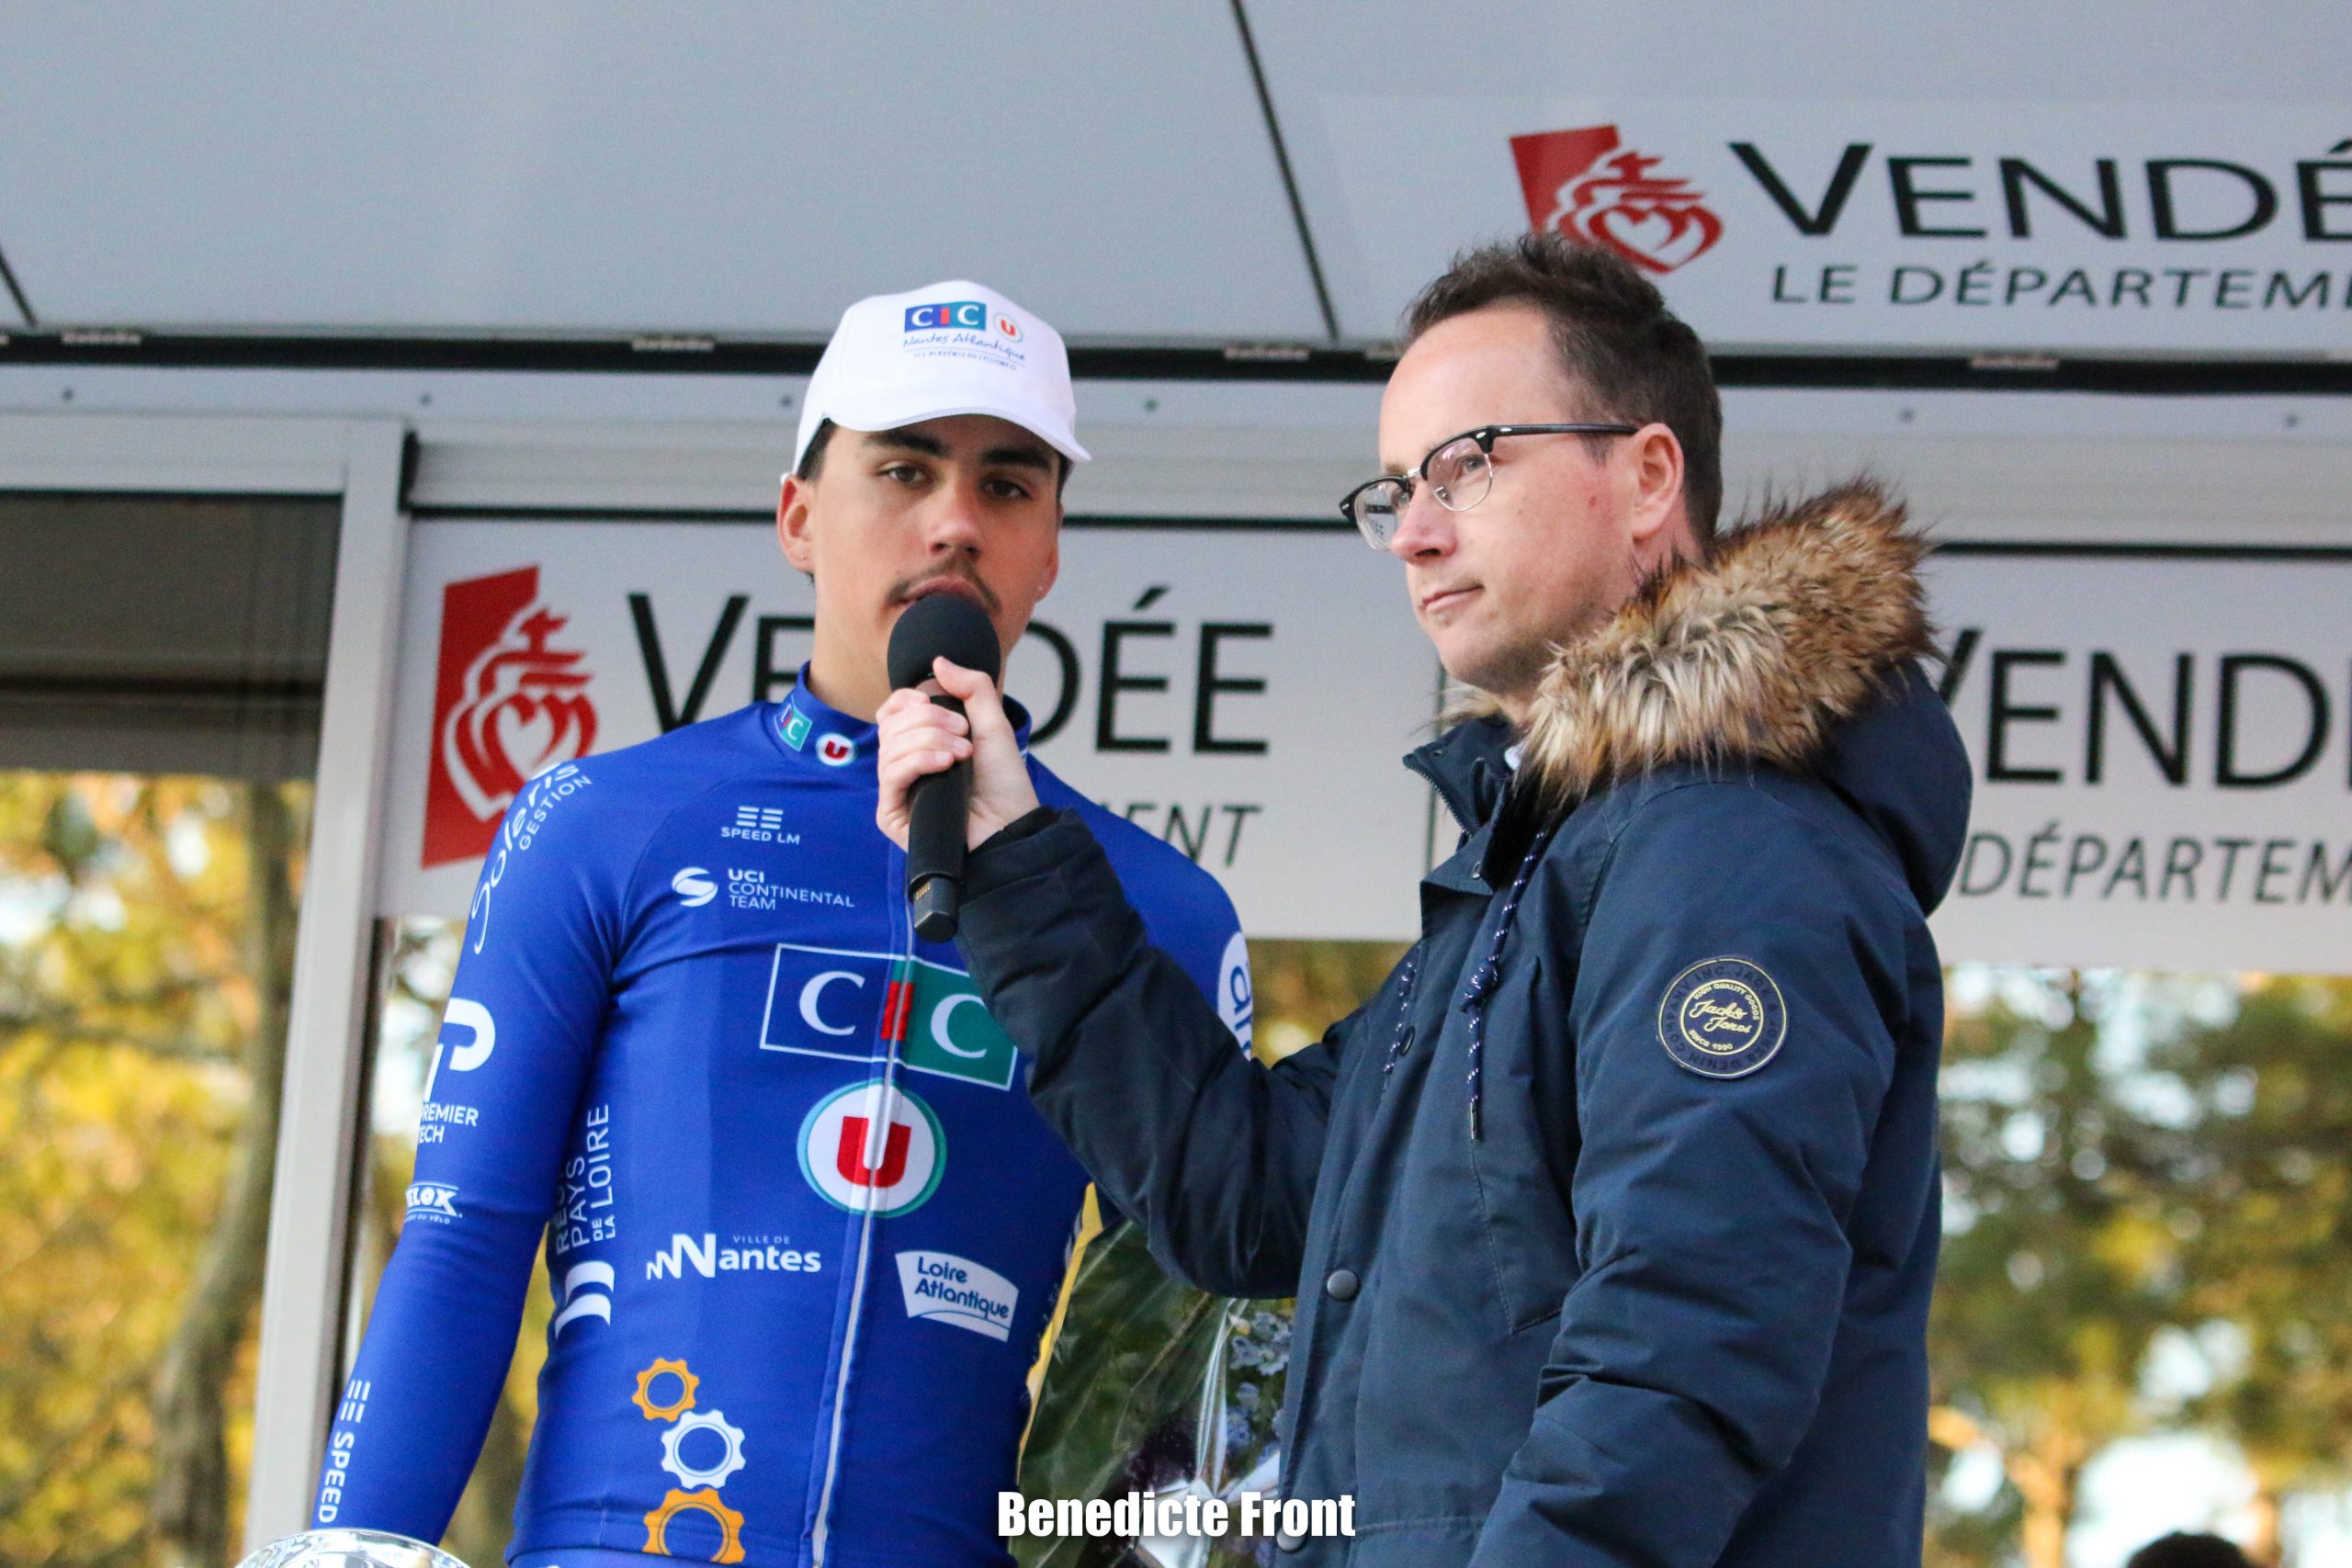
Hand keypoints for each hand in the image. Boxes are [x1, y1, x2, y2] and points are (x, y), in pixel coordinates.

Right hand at [875, 657, 1041, 850]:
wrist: (1013, 827)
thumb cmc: (1004, 786)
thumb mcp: (992, 724)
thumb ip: (971, 687)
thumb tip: (937, 662)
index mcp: (920, 745)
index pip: (892, 711)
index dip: (908, 699)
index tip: (938, 701)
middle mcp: (904, 767)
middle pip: (891, 725)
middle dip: (930, 720)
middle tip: (965, 734)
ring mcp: (896, 791)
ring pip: (891, 746)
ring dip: (931, 740)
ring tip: (963, 753)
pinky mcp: (891, 815)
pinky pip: (891, 774)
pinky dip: (918, 761)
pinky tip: (945, 763)